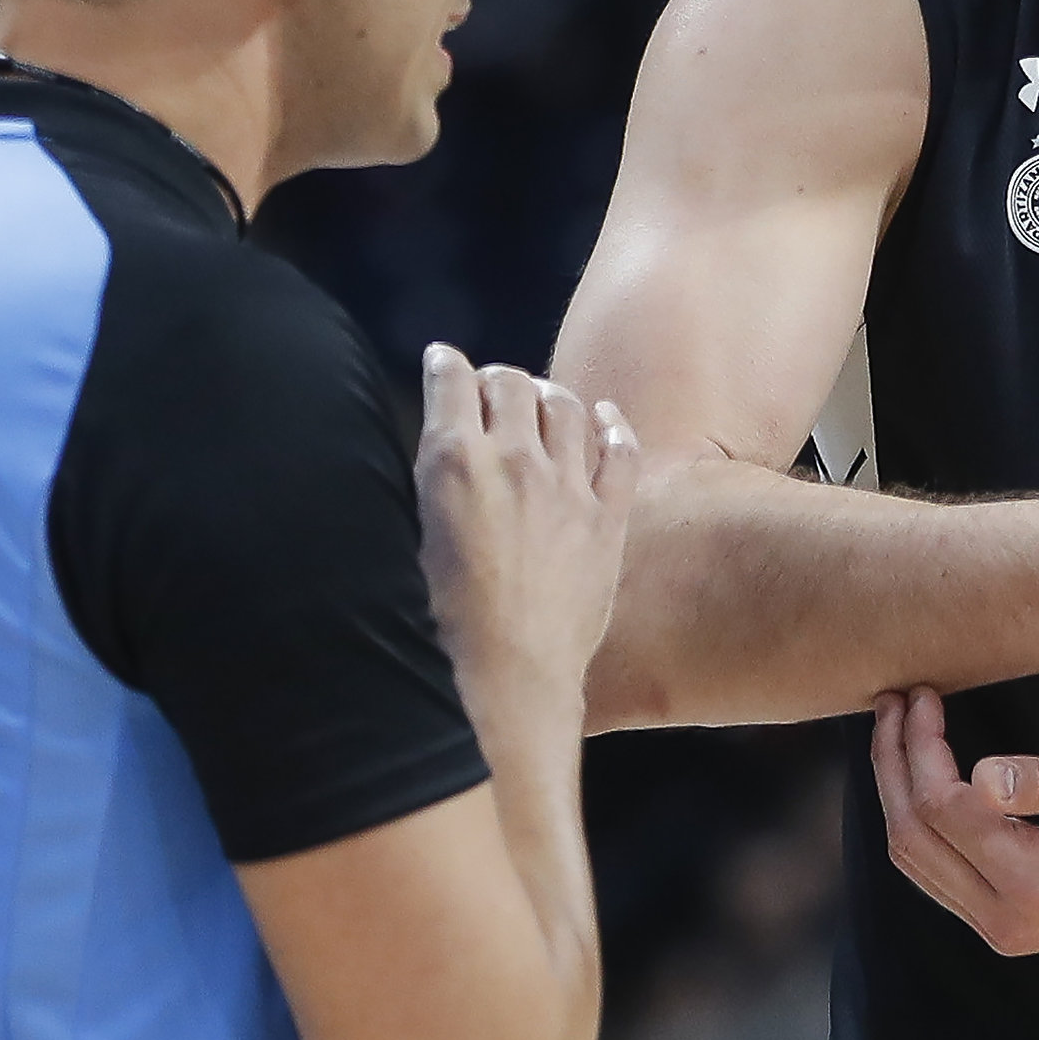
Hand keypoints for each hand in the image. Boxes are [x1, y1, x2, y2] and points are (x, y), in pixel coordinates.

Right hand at [417, 345, 639, 687]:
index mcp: (453, 463)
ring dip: (547, 395)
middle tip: (491, 391)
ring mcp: (567, 486)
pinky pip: (621, 450)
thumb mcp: (417, 538)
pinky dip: (612, 426)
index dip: (445, 363)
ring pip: (564, 405)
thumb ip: (433, 482)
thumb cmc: (445, 622)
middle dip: (496, 379)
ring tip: (540, 401)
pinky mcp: (608, 516)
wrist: (510, 678)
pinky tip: (605, 417)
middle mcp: (512, 460)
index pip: (452, 379)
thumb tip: (442, 449)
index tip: (444, 361)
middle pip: (510, 382)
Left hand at [869, 687, 1038, 955]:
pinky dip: (921, 823)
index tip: (923, 694)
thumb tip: (979, 774)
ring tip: (900, 732)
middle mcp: (1006, 918)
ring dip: (899, 792)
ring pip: (917, 861)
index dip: (921, 745)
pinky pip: (939, 875)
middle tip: (895, 704)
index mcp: (1033, 883)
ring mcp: (1004, 930)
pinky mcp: (1008, 925)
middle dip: (894, 762)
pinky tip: (924, 779)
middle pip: (913, 836)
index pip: (944, 806)